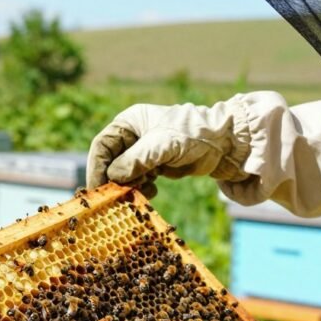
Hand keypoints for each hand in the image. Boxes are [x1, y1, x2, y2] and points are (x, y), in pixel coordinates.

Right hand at [86, 100, 250, 197]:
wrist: (223, 144)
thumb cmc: (191, 135)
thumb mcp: (161, 146)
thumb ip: (135, 161)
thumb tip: (113, 177)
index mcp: (129, 122)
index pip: (103, 145)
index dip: (97, 167)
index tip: (97, 188)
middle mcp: (133, 136)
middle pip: (111, 161)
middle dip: (114, 180)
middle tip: (117, 198)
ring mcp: (143, 151)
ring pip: (124, 174)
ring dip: (129, 186)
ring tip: (142, 191)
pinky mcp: (155, 165)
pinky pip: (138, 180)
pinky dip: (141, 189)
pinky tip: (153, 191)